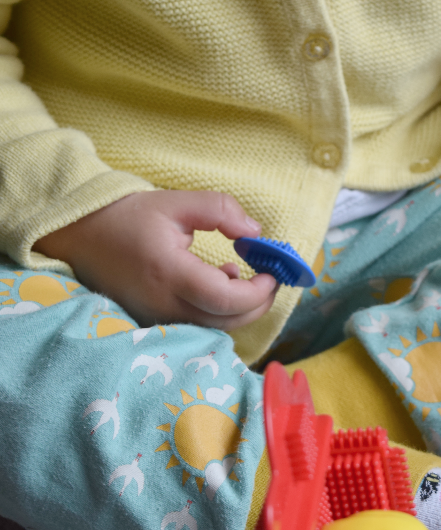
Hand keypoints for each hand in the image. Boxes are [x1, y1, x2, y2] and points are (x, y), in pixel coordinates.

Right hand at [34, 190, 277, 328]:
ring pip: (215, 327)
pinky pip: (199, 325)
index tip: (272, 272)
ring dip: (239, 307)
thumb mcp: (177, 202)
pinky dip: (219, 310)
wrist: (80, 235)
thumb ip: (221, 210)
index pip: (226, 300)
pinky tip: (218, 280)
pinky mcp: (155, 322)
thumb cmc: (129, 216)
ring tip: (239, 272)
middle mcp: (163, 304)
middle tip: (270, 277)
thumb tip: (256, 234)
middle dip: (258, 302)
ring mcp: (158, 318)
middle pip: (227, 321)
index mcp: (169, 273)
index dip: (258, 292)